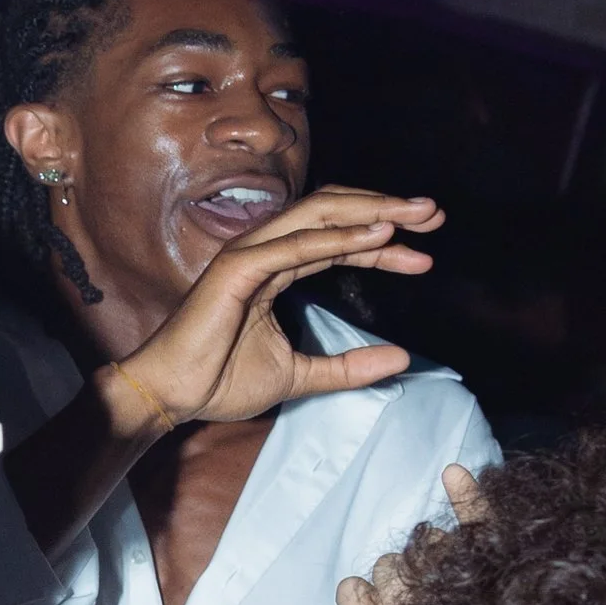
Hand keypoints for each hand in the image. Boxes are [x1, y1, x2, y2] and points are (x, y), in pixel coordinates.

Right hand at [109, 187, 441, 437]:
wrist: (171, 395)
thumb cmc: (219, 382)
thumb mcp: (300, 375)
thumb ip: (347, 367)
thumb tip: (401, 360)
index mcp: (276, 268)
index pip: (338, 241)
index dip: (384, 240)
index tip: (426, 248)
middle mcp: (266, 251)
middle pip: (335, 213)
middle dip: (388, 208)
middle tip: (434, 213)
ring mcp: (250, 254)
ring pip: (320, 215)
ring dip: (372, 210)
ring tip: (416, 214)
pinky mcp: (237, 268)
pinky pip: (297, 245)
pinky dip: (339, 237)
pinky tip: (378, 235)